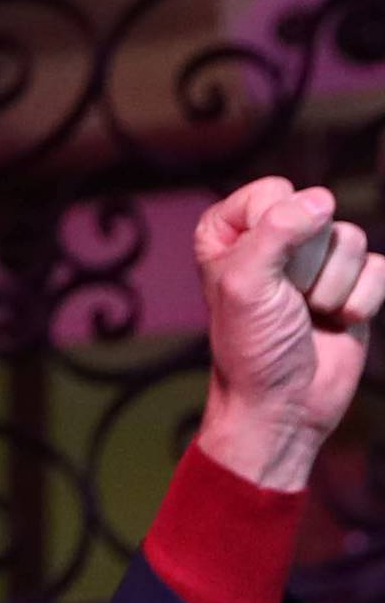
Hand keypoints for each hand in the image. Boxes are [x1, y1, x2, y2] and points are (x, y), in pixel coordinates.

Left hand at [195, 176, 384, 490]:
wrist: (281, 410)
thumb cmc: (252, 350)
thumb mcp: (244, 284)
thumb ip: (276, 230)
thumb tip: (322, 201)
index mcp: (231, 232)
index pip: (273, 192)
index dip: (272, 234)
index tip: (256, 280)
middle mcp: (274, 238)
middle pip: (318, 213)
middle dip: (306, 266)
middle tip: (285, 304)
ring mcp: (317, 261)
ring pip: (351, 240)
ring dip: (330, 289)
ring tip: (306, 317)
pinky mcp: (354, 285)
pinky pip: (377, 269)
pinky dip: (358, 303)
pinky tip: (334, 324)